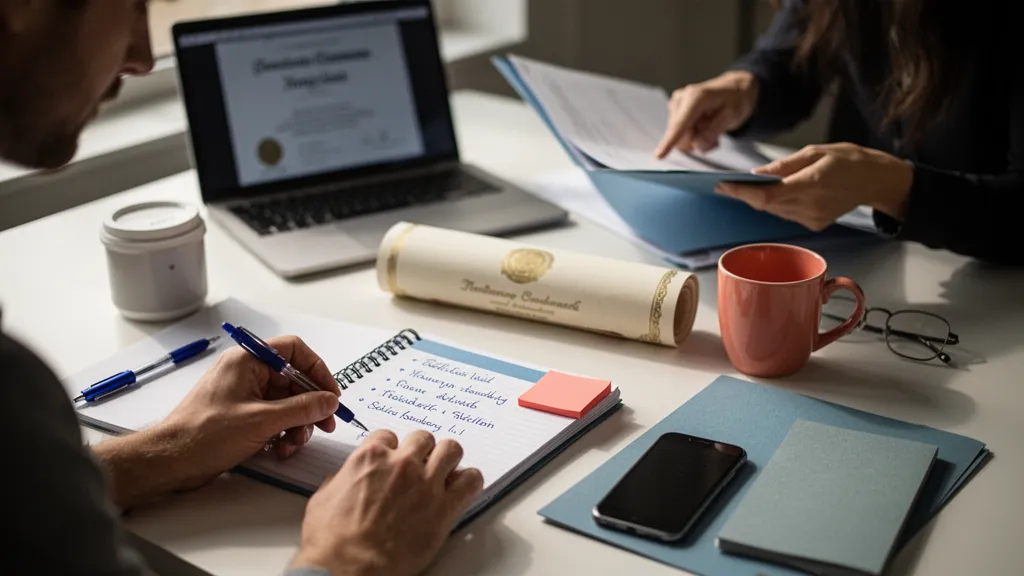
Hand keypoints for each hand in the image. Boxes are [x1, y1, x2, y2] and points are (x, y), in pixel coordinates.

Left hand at [157, 336, 341, 490]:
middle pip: (293, 381)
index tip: (331, 394)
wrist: (170, 461)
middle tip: (326, 425)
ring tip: (295, 444)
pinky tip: (281, 450)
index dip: (317, 370)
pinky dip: (283, 433)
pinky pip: (274, 417)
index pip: (294, 350)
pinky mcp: (242, 416)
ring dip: (297, 424)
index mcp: (247, 361)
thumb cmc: (206, 434)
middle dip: (310, 405)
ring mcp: (244, 395)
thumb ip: (302, 409)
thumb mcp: (262, 421)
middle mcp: (247, 373)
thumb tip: (330, 401)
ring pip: (286, 403)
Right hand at [290, 430, 483, 575]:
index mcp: (371, 458)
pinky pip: (471, 480)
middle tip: (420, 466)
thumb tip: (348, 478)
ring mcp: (425, 484)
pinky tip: (462, 488)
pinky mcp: (444, 508)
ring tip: (445, 472)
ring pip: (451, 449)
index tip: (393, 460)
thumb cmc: (332, 541)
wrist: (348, 570)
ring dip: (448, 459)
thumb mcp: (324, 499)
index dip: (392, 449)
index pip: (389, 436)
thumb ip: (342, 479)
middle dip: (422, 451)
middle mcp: (402, 465)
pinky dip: (470, 481)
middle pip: (424, 438)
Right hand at [655, 70, 758, 157]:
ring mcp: (676, 105)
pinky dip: (694, 136)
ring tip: (712, 130)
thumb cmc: (734, 100)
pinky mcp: (674, 111)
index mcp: (696, 97)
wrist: (733, 90)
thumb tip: (695, 143)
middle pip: (680, 136)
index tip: (659, 155)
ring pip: (680, 138)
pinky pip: (680, 135)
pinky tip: (704, 127)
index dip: (669, 141)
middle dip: (697, 141)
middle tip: (715, 137)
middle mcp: (682, 98)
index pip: (680, 124)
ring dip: (697, 140)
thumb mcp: (732, 116)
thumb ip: (713, 131)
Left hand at [715, 143, 913, 230]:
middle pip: (766, 206)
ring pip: (774, 211)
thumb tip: (756, 174)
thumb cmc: (849, 160)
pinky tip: (775, 194)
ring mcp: (813, 218)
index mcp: (811, 184)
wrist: (877, 180)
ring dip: (760, 200)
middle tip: (727, 184)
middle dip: (745, 195)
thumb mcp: (816, 151)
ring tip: (746, 187)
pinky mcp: (815, 224)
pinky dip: (777, 204)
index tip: (722, 186)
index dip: (741, 193)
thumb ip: (784, 165)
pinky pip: (786, 215)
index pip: (766, 196)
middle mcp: (811, 206)